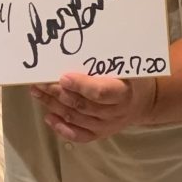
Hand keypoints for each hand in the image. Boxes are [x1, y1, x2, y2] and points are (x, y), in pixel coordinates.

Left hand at [31, 72, 156, 142]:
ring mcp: (106, 126)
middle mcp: (115, 112)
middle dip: (58, 93)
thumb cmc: (132, 78)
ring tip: (37, 93)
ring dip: (53, 106)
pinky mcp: (100, 134)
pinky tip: (49, 117)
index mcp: (124, 93)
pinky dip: (62, 128)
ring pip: (76, 118)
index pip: (101, 92)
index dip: (81, 86)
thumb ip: (107, 62)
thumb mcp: (127, 67)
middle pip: (82, 105)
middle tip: (40, 82)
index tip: (63, 76)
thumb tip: (79, 46)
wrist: (144, 102)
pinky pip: (79, 135)